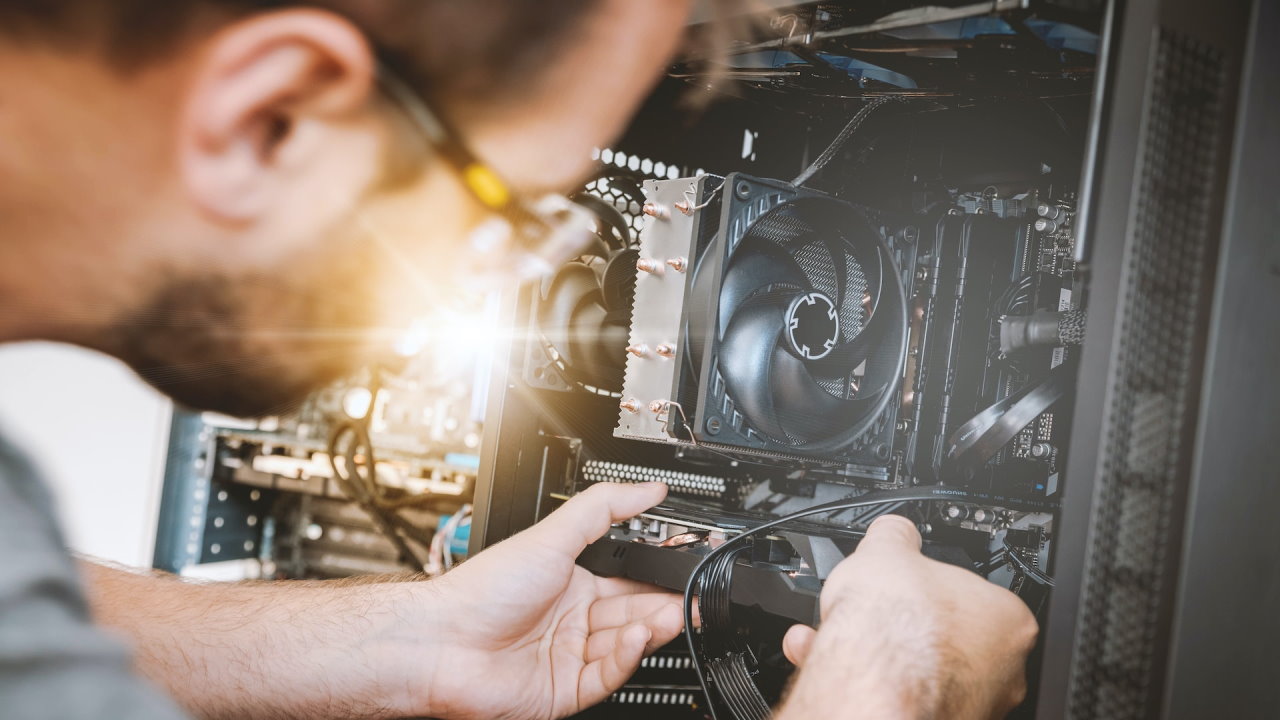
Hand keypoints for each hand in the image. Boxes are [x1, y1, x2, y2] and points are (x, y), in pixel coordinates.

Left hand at [419, 482, 683, 719]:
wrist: (442, 643)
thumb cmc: (482, 590)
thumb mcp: (551, 535)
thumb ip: (603, 509)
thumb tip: (647, 489)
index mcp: (572, 583)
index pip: (630, 578)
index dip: (660, 574)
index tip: (687, 566)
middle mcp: (573, 620)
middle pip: (635, 612)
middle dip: (666, 604)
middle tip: (693, 596)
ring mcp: (570, 656)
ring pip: (626, 644)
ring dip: (651, 628)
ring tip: (672, 614)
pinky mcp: (566, 690)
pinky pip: (608, 675)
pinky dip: (626, 656)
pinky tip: (636, 637)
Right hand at [775, 515, 1037, 719]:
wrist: (866, 683)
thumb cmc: (894, 625)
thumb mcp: (887, 550)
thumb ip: (897, 537)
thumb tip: (894, 531)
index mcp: (1008, 621)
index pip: (971, 595)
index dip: (929, 587)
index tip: (905, 585)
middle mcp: (1002, 673)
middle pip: (945, 638)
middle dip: (899, 625)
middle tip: (870, 613)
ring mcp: (972, 708)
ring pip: (917, 671)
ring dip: (875, 652)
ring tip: (830, 635)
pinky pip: (897, 696)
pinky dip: (865, 679)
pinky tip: (825, 659)